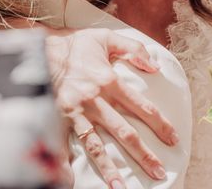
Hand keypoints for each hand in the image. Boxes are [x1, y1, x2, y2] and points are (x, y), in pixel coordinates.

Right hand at [45, 28, 178, 187]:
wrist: (39, 47)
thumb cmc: (74, 43)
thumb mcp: (106, 38)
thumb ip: (132, 48)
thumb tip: (155, 65)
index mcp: (109, 81)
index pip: (142, 108)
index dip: (160, 124)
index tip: (172, 139)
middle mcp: (95, 100)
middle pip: (124, 133)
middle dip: (144, 154)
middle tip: (159, 172)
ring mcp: (76, 111)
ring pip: (97, 145)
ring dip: (110, 167)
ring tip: (121, 187)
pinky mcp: (59, 116)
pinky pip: (64, 142)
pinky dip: (65, 162)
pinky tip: (69, 180)